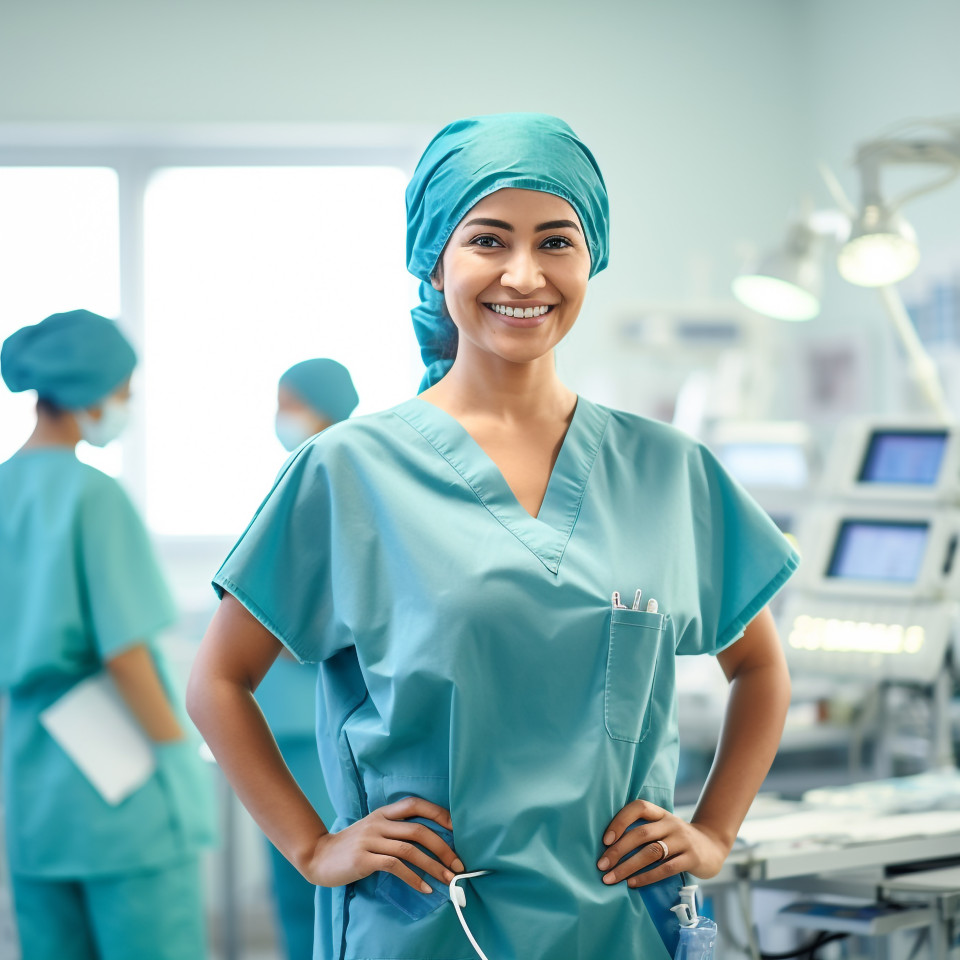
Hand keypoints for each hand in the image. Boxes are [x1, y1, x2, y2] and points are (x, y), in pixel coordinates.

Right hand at [305, 797, 465, 893]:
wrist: (319, 856)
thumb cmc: (352, 845)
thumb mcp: (374, 829)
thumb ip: (395, 829)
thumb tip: (430, 840)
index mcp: (383, 812)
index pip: (415, 804)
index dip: (437, 813)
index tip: (457, 828)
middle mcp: (379, 822)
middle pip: (418, 830)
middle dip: (443, 847)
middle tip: (458, 865)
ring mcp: (371, 839)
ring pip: (410, 849)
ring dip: (433, 866)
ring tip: (448, 880)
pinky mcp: (364, 858)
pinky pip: (395, 866)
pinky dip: (413, 878)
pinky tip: (424, 888)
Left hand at [597, 799, 729, 888]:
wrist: (713, 846)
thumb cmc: (677, 839)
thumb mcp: (662, 828)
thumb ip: (643, 832)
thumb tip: (608, 848)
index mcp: (660, 813)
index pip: (638, 807)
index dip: (620, 821)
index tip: (605, 840)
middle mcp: (671, 823)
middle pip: (641, 833)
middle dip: (618, 850)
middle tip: (602, 865)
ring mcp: (683, 840)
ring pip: (652, 852)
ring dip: (628, 866)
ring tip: (612, 878)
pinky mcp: (692, 858)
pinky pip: (666, 868)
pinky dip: (647, 877)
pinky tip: (633, 884)